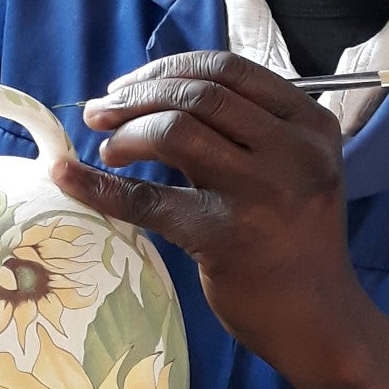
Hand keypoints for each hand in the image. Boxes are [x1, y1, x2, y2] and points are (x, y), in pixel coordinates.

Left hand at [51, 52, 388, 388]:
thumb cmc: (296, 236)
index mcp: (311, 124)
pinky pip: (149, 199)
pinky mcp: (227, 237)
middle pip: (199, 94)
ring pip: (176, 131)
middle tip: (99, 112)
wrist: (320, 320)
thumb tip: (156, 94)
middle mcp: (294, 150)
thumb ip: (247, 128)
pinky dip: (100, 184)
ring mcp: (263, 192)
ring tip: (107, 149)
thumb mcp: (295, 165)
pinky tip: (68, 176)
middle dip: (138, 95)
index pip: (228, 69)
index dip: (168, 68)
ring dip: (125, 132)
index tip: (129, 85)